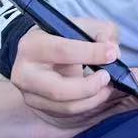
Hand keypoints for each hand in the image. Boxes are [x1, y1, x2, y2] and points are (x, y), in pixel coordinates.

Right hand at [12, 20, 132, 134]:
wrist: (40, 53)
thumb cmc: (63, 37)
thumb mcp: (81, 25)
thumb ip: (101, 31)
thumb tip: (112, 49)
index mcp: (32, 45)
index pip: (63, 51)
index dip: (91, 53)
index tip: (112, 54)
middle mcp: (24, 73)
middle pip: (59, 90)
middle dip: (89, 87)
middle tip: (108, 77)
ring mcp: (30, 94)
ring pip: (66, 106)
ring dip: (93, 98)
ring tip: (107, 85)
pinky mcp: (39, 107)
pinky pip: (68, 112)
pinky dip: (88, 104)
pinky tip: (98, 93)